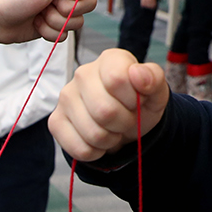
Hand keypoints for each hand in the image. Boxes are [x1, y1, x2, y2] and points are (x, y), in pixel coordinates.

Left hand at [0, 0, 97, 57]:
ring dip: (56, 22)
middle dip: (67, 9)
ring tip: (38, 14)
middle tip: (47, 4)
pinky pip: (67, 34)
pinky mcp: (56, 25)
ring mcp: (61, 8)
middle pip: (90, 2)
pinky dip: (50, 32)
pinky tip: (36, 24)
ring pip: (79, 21)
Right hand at [50, 48, 169, 161]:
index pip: (116, 79)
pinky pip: (80, 149)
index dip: (132, 99)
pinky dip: (96, 152)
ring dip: (111, 139)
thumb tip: (137, 74)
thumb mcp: (156, 92)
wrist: (126, 124)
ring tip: (113, 129)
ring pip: (93, 134)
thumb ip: (153, 78)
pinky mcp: (55, 121)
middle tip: (125, 119)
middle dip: (123, 123)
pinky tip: (99, 140)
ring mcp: (65, 98)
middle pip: (104, 111)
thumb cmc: (139, 103)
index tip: (136, 100)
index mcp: (109, 60)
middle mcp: (82, 74)